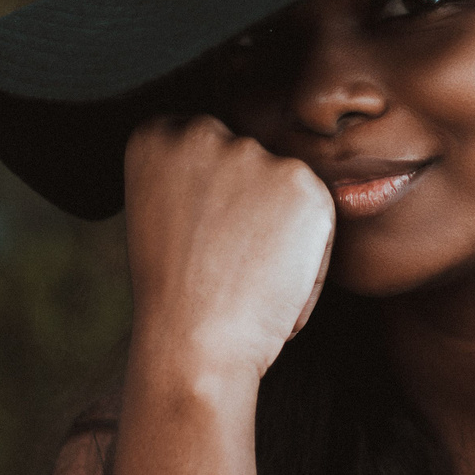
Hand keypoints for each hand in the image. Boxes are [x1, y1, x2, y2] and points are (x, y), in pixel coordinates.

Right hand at [122, 114, 334, 383]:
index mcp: (156, 135)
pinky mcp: (303, 182)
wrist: (194, 343)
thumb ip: (191, 175)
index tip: (200, 235)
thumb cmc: (176, 295)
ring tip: (247, 276)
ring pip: (285, 188)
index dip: (211, 196)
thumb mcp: (162, 214)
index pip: (203, 145)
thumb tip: (236, 166)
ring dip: (281, 228)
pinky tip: (275, 282)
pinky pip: (319, 216)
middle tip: (225, 260)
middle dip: (249, 205)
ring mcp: (254, 153)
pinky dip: (311, 256)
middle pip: (248, 161)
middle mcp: (202, 131)